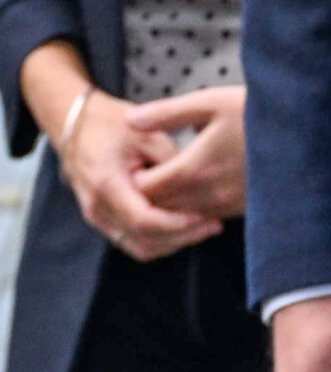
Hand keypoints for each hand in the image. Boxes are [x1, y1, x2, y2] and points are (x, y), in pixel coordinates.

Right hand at [56, 85, 223, 261]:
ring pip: (139, 247)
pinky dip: (159, 241)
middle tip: (213, 225)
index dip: (176, 224)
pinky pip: (133, 241)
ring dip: (173, 243)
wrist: (76, 125)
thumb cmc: (111, 123)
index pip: (143, 220)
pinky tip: (184, 228)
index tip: (204, 218)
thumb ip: (170, 160)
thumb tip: (199, 184)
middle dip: (182, 237)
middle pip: (143, 240)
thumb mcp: (146, 132)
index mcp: (107, 184)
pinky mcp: (104, 220)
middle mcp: (98, 208)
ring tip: (204, 228)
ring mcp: (98, 217)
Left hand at [132, 85, 247, 222]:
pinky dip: (195, 208)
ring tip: (172, 177)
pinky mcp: (243, 209)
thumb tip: (131, 120)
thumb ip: (167, 113)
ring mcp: (227, 206)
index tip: (137, 160)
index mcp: (193, 169)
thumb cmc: (257, 110)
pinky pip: (207, 217)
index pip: (144, 190)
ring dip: (171, 203)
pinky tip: (202, 184)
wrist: (306, 129)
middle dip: (149, 194)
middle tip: (149, 170)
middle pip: (160, 208)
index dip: (134, 177)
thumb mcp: (209, 102)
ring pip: (182, 217)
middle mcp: (207, 195)